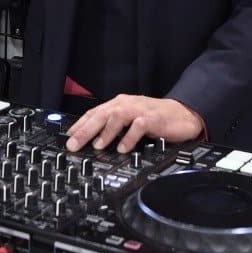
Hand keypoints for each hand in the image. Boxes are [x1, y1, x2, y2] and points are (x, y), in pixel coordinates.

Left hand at [64, 94, 202, 153]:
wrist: (183, 114)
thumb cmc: (155, 118)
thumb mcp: (131, 119)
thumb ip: (113, 126)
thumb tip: (92, 139)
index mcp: (119, 104)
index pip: (95, 112)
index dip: (80, 124)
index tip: (67, 138)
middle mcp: (127, 104)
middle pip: (102, 114)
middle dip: (85, 130)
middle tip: (73, 144)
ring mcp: (140, 110)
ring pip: (118, 117)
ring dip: (106, 132)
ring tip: (97, 146)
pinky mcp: (153, 118)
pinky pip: (139, 126)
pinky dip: (129, 137)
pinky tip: (122, 148)